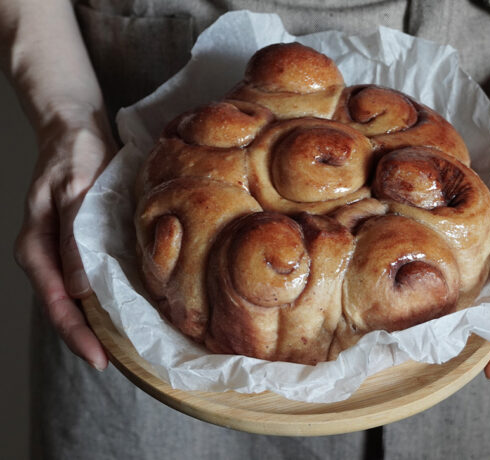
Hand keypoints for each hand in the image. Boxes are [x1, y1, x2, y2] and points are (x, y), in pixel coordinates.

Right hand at [14, 105, 115, 370]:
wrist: (75, 129)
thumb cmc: (72, 154)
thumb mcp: (73, 189)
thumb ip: (73, 236)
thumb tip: (77, 288)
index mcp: (36, 248)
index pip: (56, 304)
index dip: (78, 335)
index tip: (100, 360)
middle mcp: (48, 257)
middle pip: (66, 309)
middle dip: (90, 338)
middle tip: (122, 362)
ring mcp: (64, 252)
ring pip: (79, 299)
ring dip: (100, 322)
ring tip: (127, 345)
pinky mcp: (81, 244)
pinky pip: (91, 280)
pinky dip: (107, 298)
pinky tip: (128, 307)